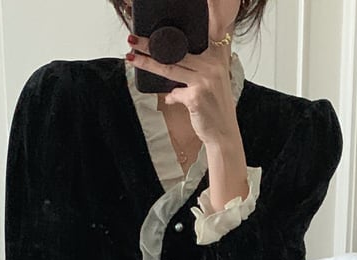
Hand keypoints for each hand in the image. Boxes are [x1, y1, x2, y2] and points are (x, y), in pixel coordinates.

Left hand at [127, 35, 239, 151]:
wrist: (224, 133)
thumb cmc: (216, 109)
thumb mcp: (213, 82)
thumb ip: (196, 70)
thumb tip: (173, 67)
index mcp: (217, 58)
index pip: (195, 38)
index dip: (176, 33)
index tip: (158, 28)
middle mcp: (212, 65)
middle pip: (176, 51)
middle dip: (151, 45)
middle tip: (134, 40)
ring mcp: (204, 80)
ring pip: (169, 68)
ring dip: (147, 63)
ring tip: (132, 57)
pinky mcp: (196, 97)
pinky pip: (174, 93)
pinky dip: (171, 97)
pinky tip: (171, 99)